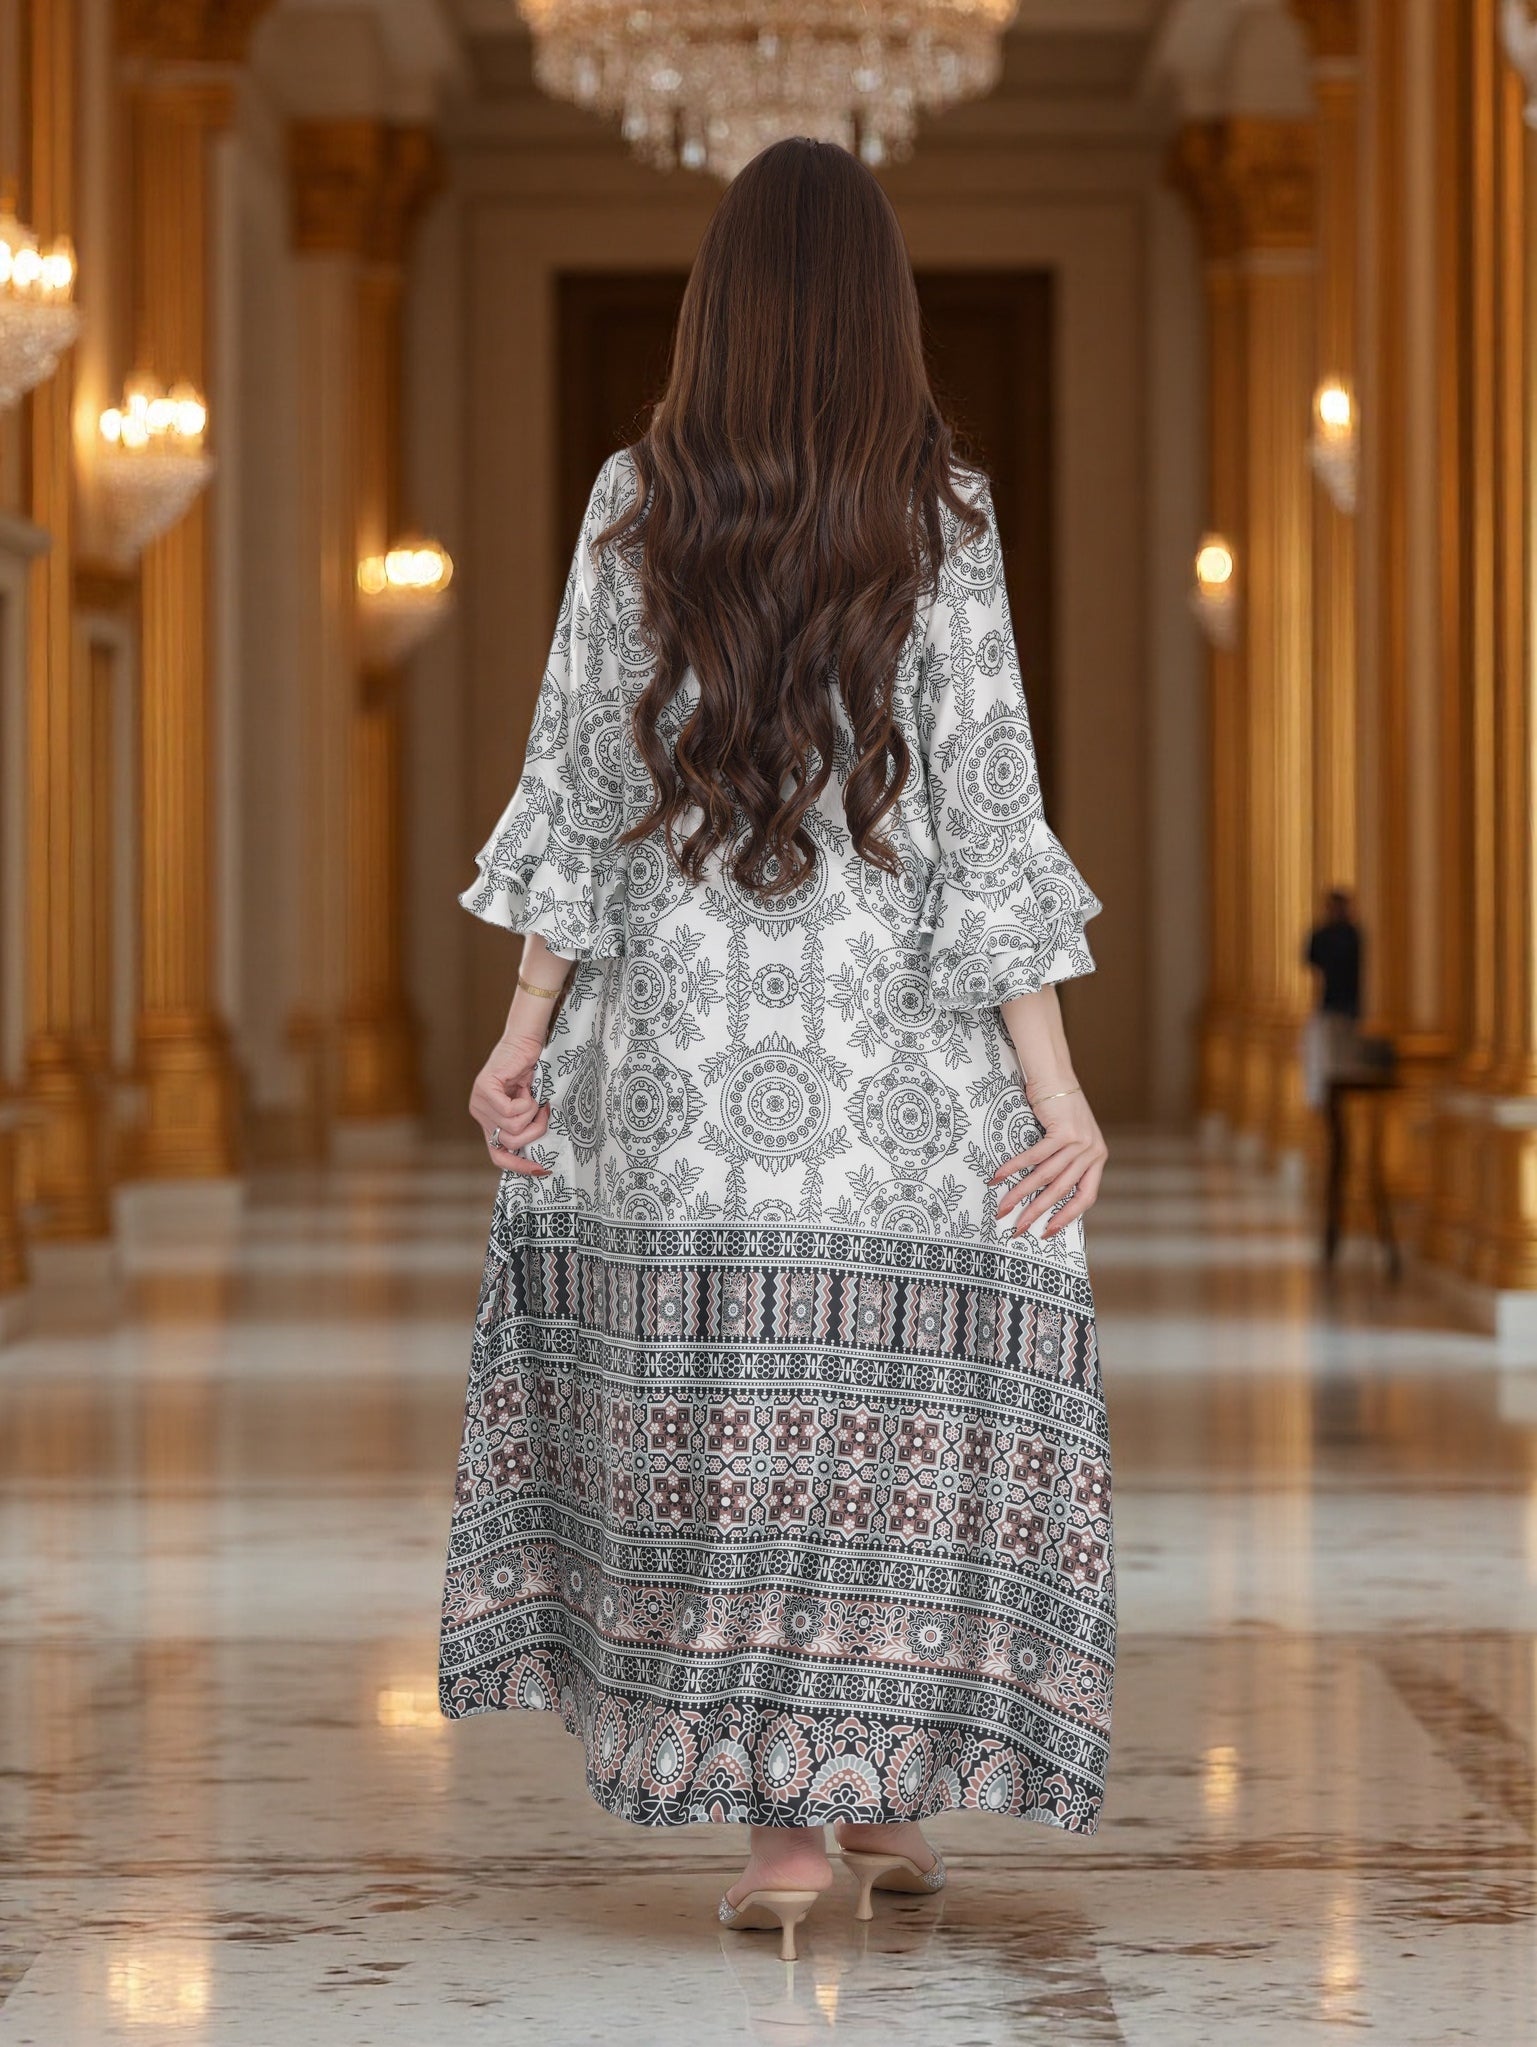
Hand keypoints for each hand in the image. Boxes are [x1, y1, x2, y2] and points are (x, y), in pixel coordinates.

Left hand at [469, 1032, 551, 1176]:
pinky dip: (527, 1101)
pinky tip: (526, 1087)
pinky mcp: (484, 1088)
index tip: (542, 1169)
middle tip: (543, 1111)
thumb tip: (539, 1159)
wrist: (527, 1042)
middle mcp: (480, 1113)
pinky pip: (510, 1111)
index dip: (519, 1166)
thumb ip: (525, 1126)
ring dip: (532, 1112)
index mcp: (488, 1121)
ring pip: (513, 1127)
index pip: (497, 1155)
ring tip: (533, 1095)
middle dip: (535, 1129)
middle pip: (511, 1142)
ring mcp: (479, 1101)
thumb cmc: (532, 1072)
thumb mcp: (529, 1107)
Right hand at [990, 1083, 1107, 1238]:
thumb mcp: (1070, 1138)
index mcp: (1097, 1158)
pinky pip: (1035, 1157)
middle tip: (1017, 1228)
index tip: (1047, 1233)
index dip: (1067, 1217)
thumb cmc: (1057, 1108)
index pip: (1086, 1197)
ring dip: (1019, 1193)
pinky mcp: (1063, 1131)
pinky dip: (1014, 1168)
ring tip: (1002, 1206)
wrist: (1054, 1074)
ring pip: (1045, 1176)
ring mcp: (1080, 1141)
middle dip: (1036, 1212)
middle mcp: (1093, 1152)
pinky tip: (998, 1176)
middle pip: (1061, 1191)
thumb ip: (1066, 1163)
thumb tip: (1044, 1196)